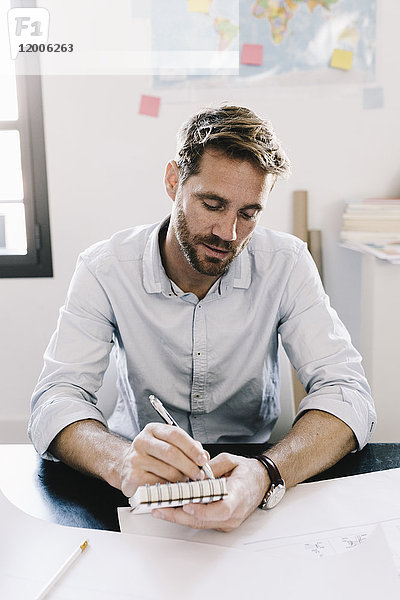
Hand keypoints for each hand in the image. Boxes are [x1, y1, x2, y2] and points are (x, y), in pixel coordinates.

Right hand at [120, 423, 209, 496]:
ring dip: (181, 479)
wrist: (125, 466)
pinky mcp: (132, 476)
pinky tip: (173, 488)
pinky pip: (158, 484)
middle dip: (189, 466)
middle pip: (171, 453)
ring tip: (187, 482)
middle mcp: (142, 441)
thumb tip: (204, 456)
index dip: (192, 447)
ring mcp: (136, 459)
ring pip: (167, 471)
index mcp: (153, 430)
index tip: (203, 459)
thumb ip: (187, 448)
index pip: (175, 434)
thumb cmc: (152, 455)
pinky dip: (169, 488)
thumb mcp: (168, 444)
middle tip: (199, 475)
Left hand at [152, 453, 269, 531]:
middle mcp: (234, 513)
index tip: (187, 505)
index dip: (203, 510)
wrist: (261, 482)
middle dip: (179, 515)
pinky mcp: (222, 523)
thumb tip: (193, 473)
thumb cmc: (247, 472)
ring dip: (179, 517)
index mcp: (238, 494)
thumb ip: (211, 467)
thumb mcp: (230, 460)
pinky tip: (172, 509)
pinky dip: (187, 516)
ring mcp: (228, 521)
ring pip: (200, 524)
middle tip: (160, 508)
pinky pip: (202, 522)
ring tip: (159, 509)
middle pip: (205, 520)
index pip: (222, 509)